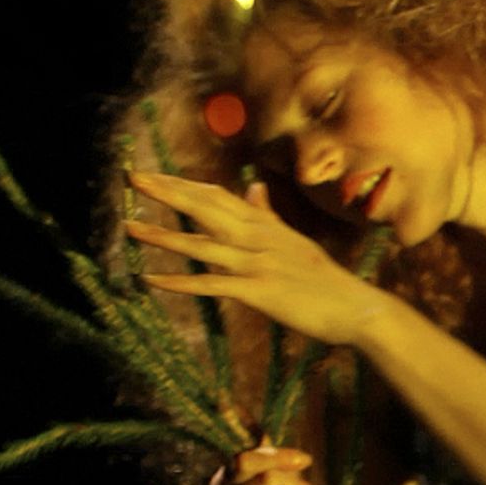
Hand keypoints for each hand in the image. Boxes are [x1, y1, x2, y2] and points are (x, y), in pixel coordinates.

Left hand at [126, 173, 394, 346]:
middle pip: (206, 208)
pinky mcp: (258, 290)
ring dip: (162, 235)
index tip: (154, 175)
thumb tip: (254, 187)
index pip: (218, 196)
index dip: (184, 184)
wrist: (357, 308)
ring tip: (128, 226)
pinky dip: (179, 281)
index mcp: (267, 226)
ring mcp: (258, 263)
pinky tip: (151, 279)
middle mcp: (260, 237)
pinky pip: (210, 284)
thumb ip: (269, 216)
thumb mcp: (295, 241)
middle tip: (133, 177)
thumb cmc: (327, 281)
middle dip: (167, 192)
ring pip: (202, 243)